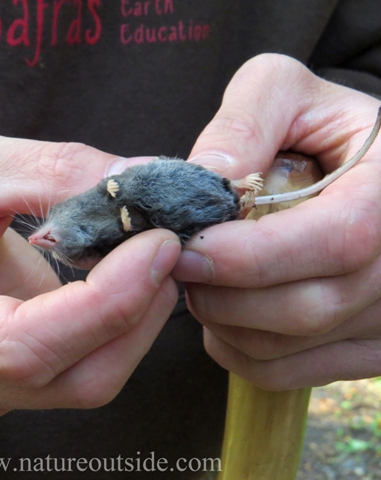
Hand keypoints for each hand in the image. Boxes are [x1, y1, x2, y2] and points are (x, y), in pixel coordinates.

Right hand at [0, 132, 179, 415]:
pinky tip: (126, 282)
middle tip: (168, 246)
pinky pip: (79, 372)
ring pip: (84, 382)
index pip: (21, 345)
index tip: (159, 244)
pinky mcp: (3, 386)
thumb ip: (58, 172)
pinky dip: (117, 329)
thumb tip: (148, 179)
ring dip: (134, 323)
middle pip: (68, 377)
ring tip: (151, 259)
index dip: (106, 302)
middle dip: (135, 313)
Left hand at [172, 53, 380, 390]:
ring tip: (198, 278)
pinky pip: (284, 372)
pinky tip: (221, 309)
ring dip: (220, 319)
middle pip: (304, 309)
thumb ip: (245, 123)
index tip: (186, 249)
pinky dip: (234, 348)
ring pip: (285, 348)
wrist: (358, 167)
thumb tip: (202, 181)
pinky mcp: (362, 348)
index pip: (334, 243)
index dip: (250, 256)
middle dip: (221, 292)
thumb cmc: (319, 125)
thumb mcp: (285, 94)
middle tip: (176, 262)